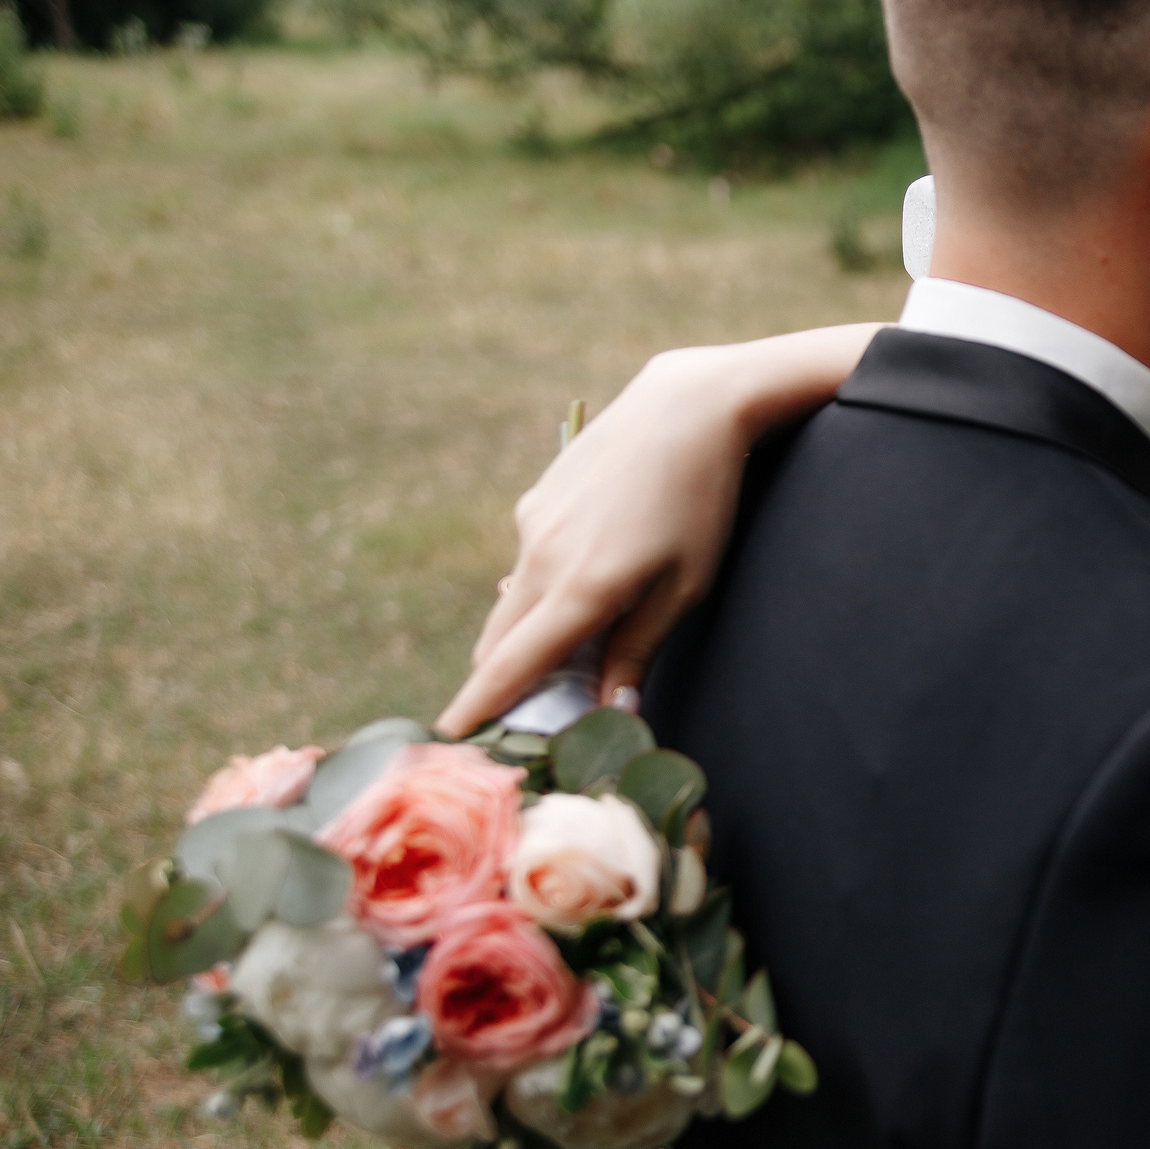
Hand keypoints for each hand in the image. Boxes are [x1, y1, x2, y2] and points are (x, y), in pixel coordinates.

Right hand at [436, 346, 753, 736]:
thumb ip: (638, 650)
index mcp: (579, 590)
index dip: (477, 709)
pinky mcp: (537, 498)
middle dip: (502, 681)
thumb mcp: (685, 587)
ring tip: (572, 646)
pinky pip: (530, 560)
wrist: (689, 409)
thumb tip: (609, 709)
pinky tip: (597, 565)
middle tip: (522, 715)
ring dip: (526, 633)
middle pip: (500, 642)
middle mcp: (541, 559)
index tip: (447, 740)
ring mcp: (533, 525)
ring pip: (512, 600)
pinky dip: (544, 585)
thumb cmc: (702, 504)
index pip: (511, 668)